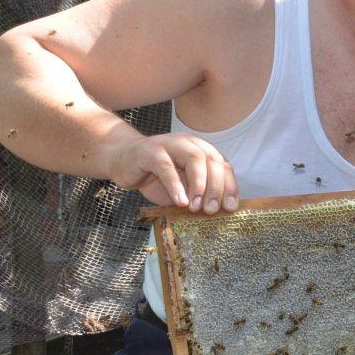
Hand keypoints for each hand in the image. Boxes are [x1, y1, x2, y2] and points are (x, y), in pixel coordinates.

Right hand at [107, 133, 238, 212]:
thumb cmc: (156, 177)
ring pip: (194, 158)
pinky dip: (175, 185)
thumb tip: (219, 211)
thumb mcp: (182, 187)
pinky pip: (166, 167)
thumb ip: (198, 194)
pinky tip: (180, 201)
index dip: (229, 186)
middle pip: (211, 160)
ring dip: (199, 184)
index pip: (222, 165)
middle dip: (215, 187)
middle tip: (212, 210)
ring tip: (196, 207)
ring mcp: (170, 144)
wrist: (123, 161)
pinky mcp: (150, 151)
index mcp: (201, 150)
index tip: (230, 207)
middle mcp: (189, 143)